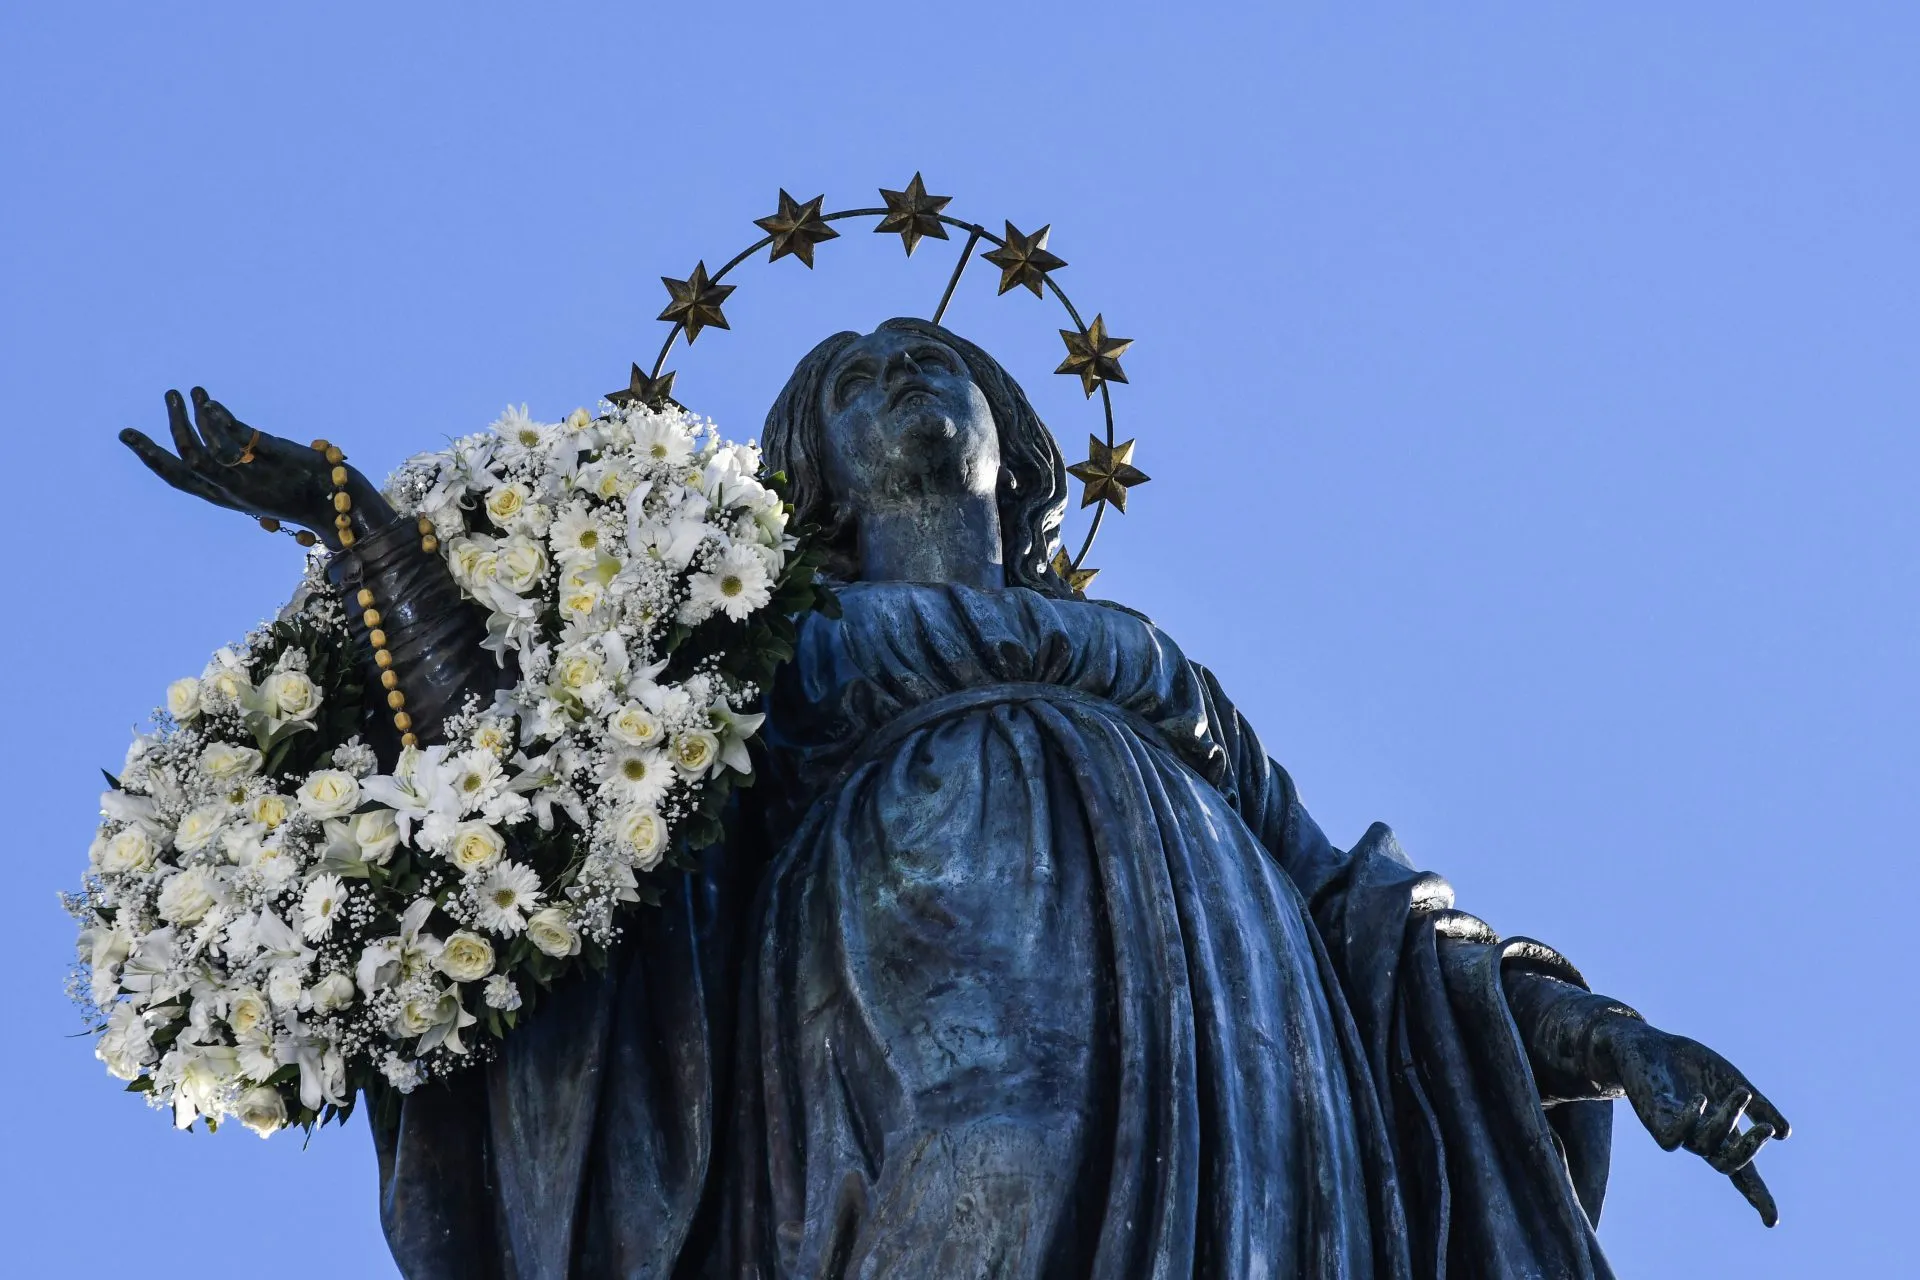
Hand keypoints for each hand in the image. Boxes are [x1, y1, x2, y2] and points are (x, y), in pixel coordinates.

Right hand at [120, 388, 391, 545]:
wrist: (339, 499)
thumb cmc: (303, 483)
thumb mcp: (262, 463)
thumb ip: (236, 439)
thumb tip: (210, 409)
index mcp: (228, 495)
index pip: (179, 479)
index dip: (151, 457)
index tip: (128, 435)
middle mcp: (233, 491)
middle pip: (181, 466)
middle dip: (155, 443)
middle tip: (138, 418)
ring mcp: (247, 478)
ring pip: (199, 450)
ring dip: (185, 419)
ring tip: (182, 392)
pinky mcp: (265, 463)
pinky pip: (230, 438)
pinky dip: (215, 417)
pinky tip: (207, 400)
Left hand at [1596, 1015, 1789, 1225]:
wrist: (1643, 1041)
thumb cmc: (1688, 1064)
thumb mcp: (1731, 1080)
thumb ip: (1758, 1105)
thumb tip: (1785, 1135)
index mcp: (1722, 1133)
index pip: (1742, 1172)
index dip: (1757, 1196)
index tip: (1772, 1222)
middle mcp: (1699, 1137)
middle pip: (1726, 1163)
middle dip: (1749, 1150)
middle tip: (1766, 1130)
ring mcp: (1677, 1129)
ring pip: (1706, 1143)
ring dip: (1728, 1119)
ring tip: (1741, 1092)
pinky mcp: (1654, 1118)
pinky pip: (1670, 1137)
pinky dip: (1688, 1122)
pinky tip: (1700, 1100)